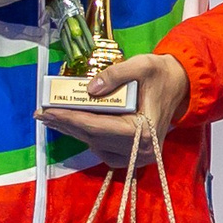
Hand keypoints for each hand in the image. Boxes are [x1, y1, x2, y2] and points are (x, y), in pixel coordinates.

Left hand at [39, 54, 189, 164]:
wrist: (181, 86)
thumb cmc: (162, 75)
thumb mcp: (142, 65)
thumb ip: (116, 74)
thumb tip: (89, 88)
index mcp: (144, 130)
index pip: (97, 127)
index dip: (69, 119)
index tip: (46, 111)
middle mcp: (142, 150)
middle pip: (93, 138)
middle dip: (65, 124)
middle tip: (41, 113)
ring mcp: (140, 157)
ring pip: (96, 146)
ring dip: (74, 132)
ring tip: (54, 118)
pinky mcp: (137, 156)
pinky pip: (104, 150)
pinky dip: (88, 138)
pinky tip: (75, 126)